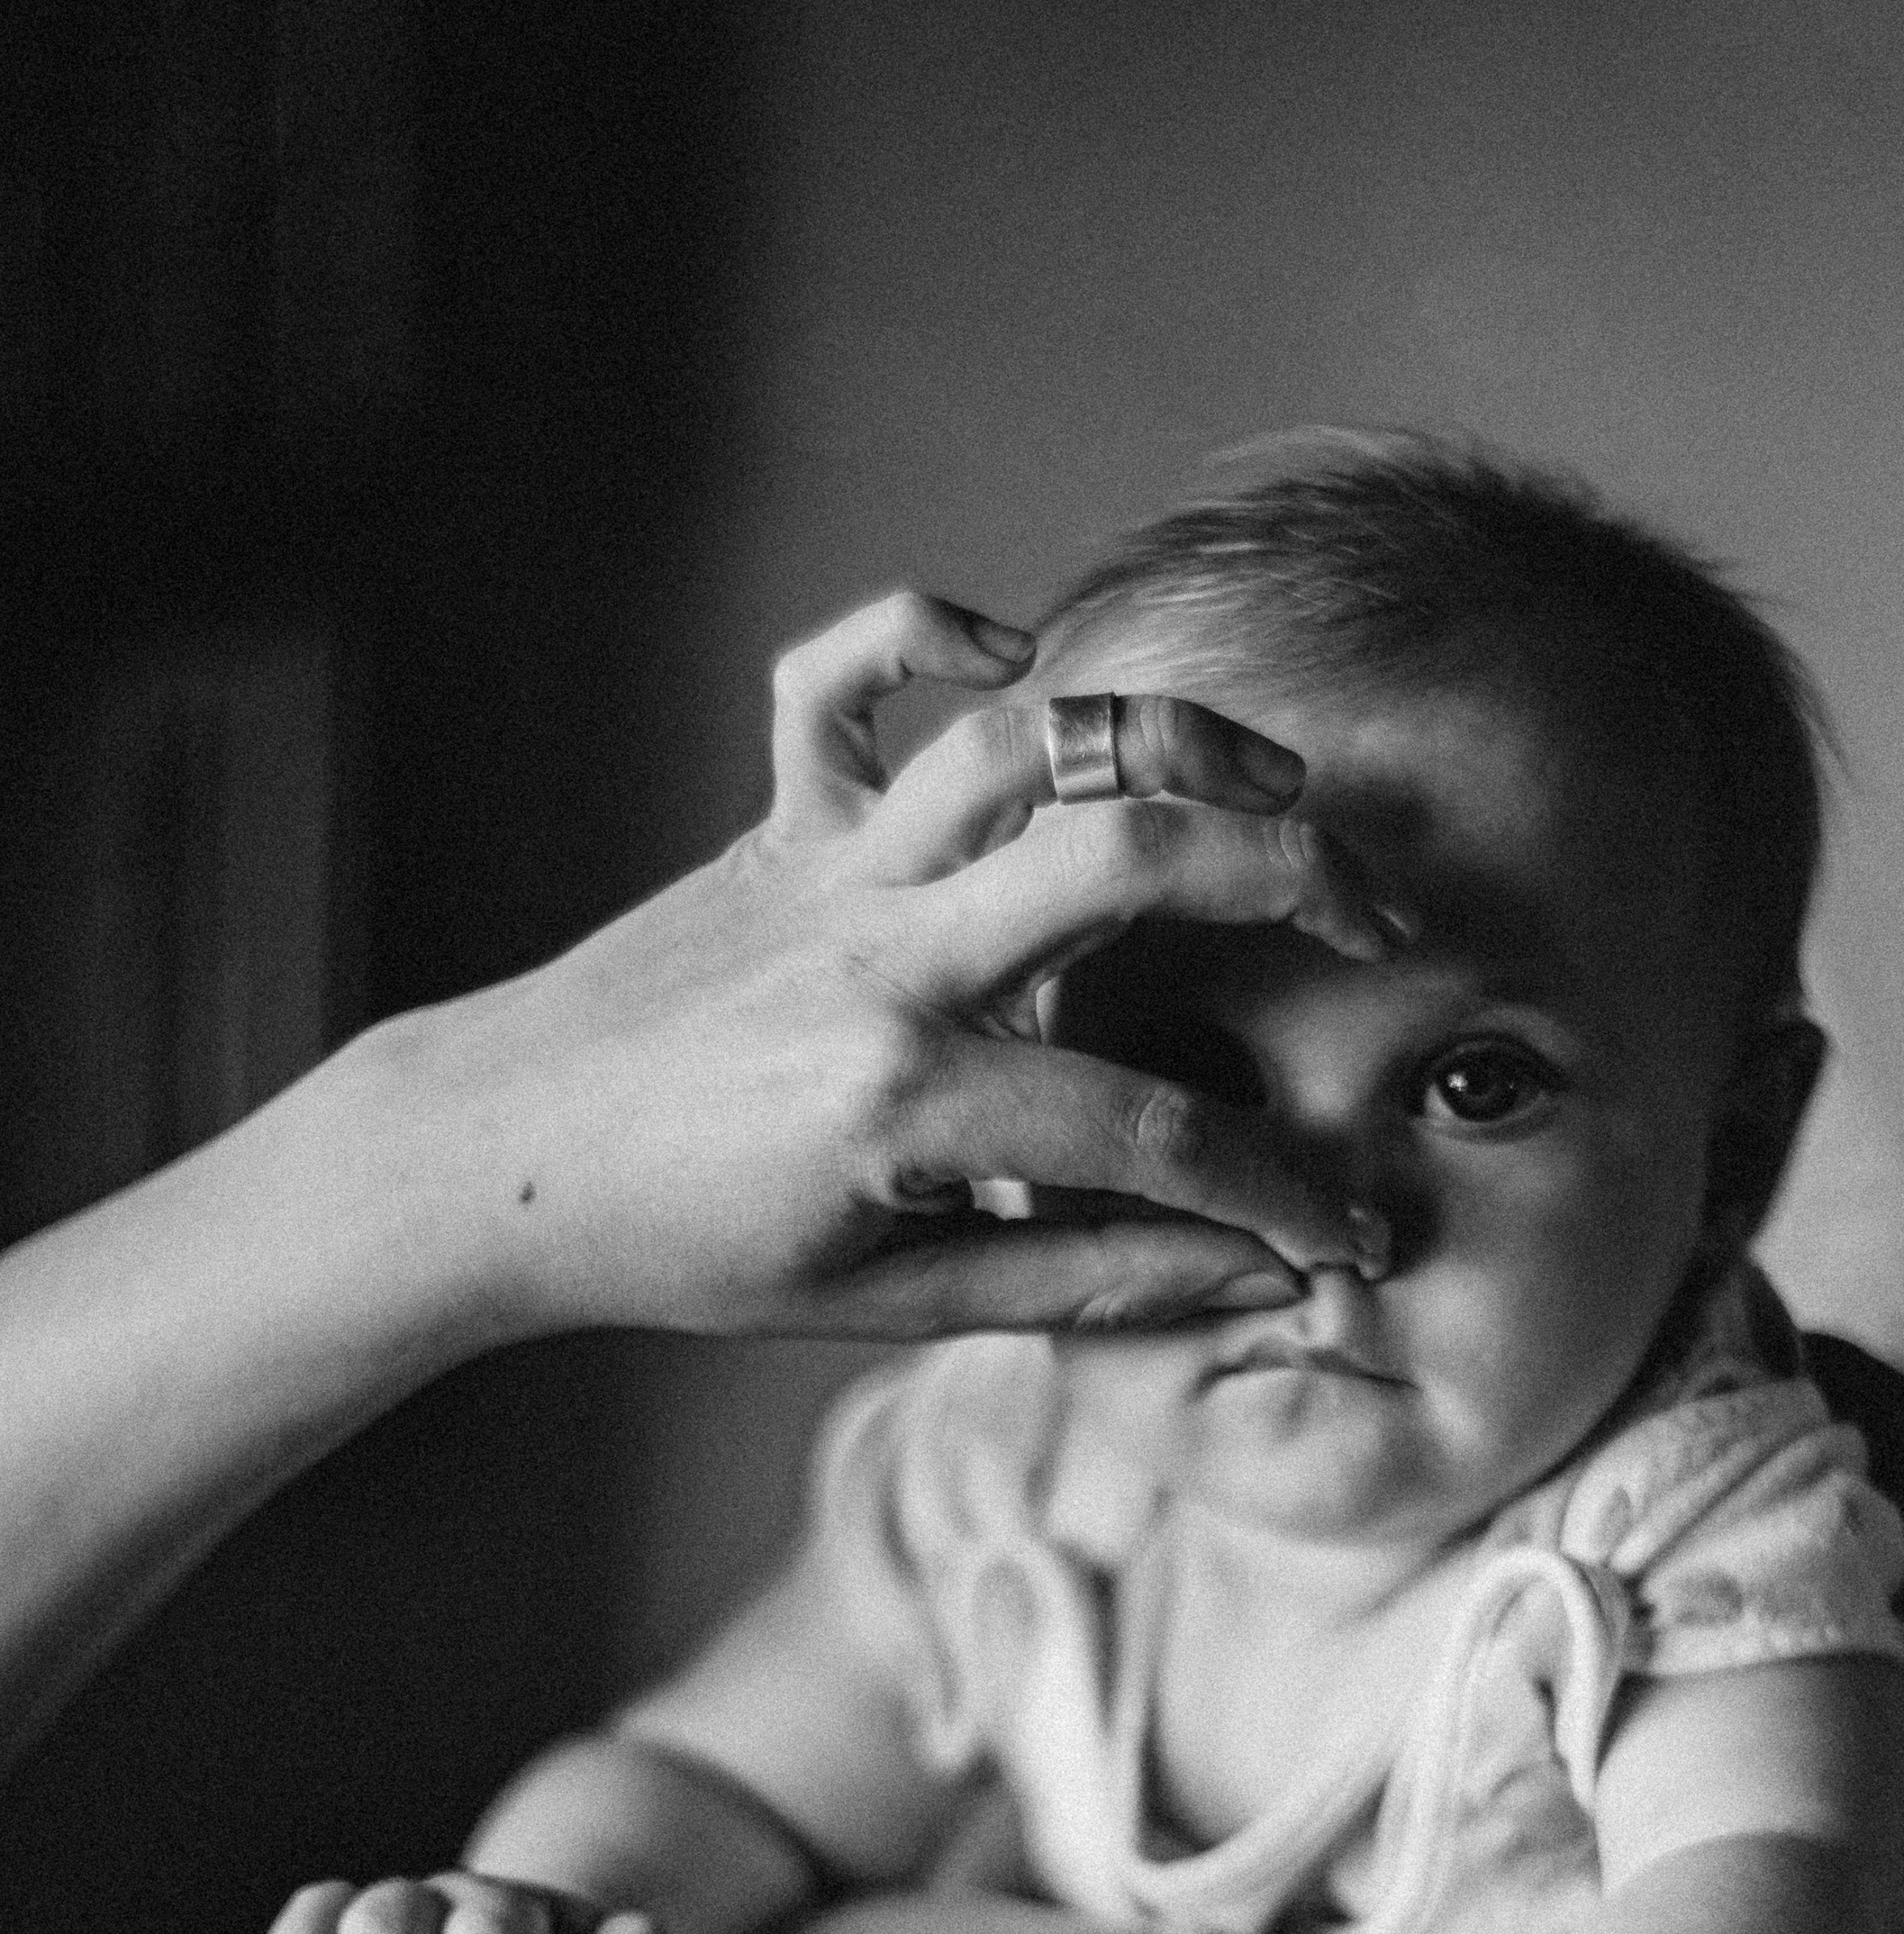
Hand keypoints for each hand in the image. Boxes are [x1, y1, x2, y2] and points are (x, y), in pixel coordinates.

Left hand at [381, 590, 1402, 1348]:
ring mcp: (823, 873)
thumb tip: (1246, 1281)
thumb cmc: (692, 1249)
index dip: (1280, 1194)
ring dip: (1164, 733)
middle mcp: (879, 961)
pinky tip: (1013, 661)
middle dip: (1290, 874)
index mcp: (908, 1100)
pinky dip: (928, 634)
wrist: (499, 1159)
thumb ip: (1078, 1280)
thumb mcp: (889, 1298)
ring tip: (1264, 777)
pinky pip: (840, 677)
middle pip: (1126, 856)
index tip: (1349, 1235)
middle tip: (1375, 920)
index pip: (1156, 1134)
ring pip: (1018, 738)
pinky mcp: (774, 820)